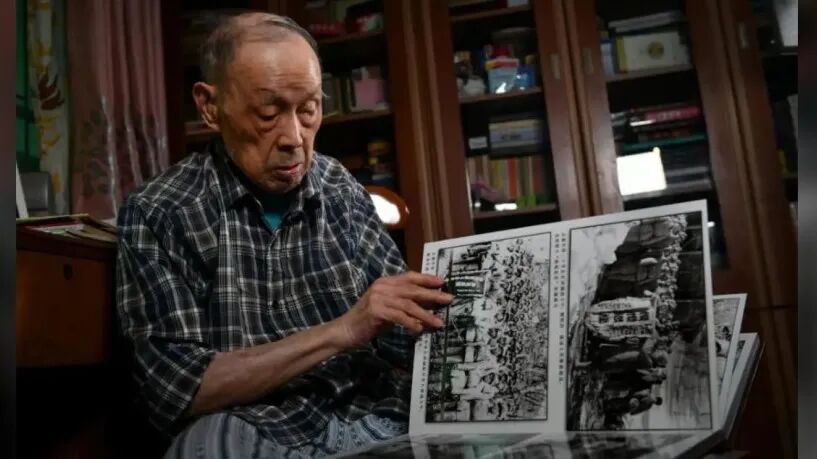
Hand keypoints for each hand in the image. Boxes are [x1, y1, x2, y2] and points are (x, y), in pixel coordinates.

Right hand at [334, 272, 452, 348]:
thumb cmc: (369, 321)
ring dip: (426, 314)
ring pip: (408, 304)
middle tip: (448, 299)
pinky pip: (399, 316)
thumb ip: (405, 305)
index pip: (409, 277)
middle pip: (412, 289)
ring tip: (439, 322)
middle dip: (433, 295)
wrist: (346, 331)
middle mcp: (382, 286)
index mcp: (385, 282)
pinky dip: (411, 323)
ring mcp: (378, 297)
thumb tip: (430, 308)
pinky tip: (419, 330)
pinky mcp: (376, 310)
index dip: (427, 278)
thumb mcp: (389, 309)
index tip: (442, 282)